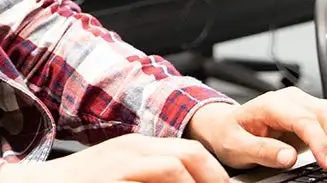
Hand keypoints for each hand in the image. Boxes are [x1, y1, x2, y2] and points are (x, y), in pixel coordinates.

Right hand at [0, 133, 229, 182]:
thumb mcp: (120, 176)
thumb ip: (148, 177)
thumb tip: (182, 182)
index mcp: (137, 148)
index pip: (189, 151)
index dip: (213, 173)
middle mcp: (132, 149)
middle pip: (190, 154)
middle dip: (213, 178)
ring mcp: (122, 162)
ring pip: (177, 166)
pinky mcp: (113, 176)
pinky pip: (156, 179)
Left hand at [186, 89, 326, 174]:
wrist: (227, 125)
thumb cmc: (231, 134)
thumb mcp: (236, 146)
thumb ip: (261, 151)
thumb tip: (288, 157)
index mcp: (272, 104)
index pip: (305, 119)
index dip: (321, 142)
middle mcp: (293, 99)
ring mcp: (306, 104)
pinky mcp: (315, 114)